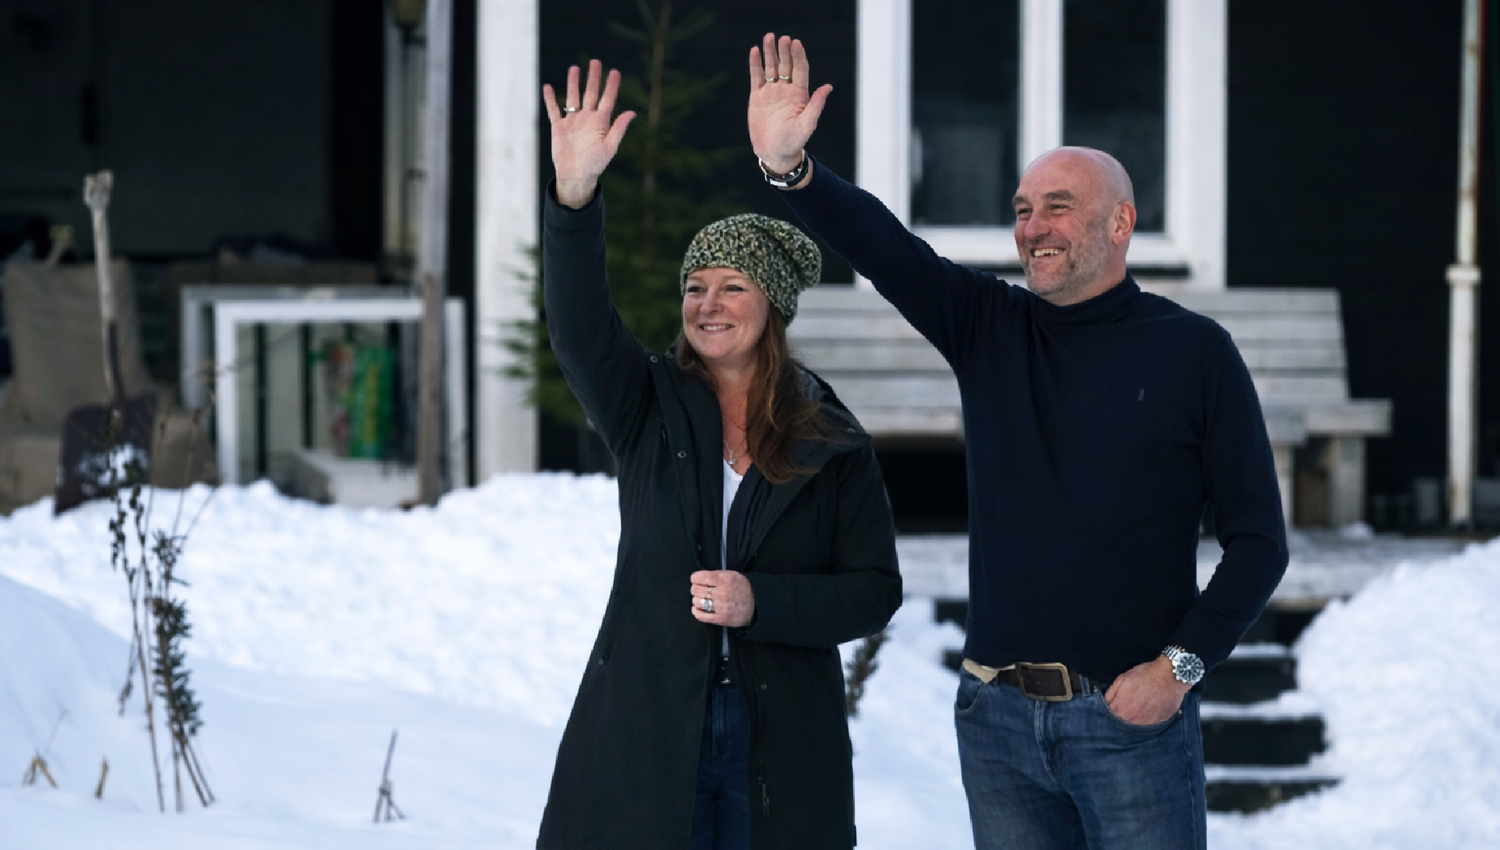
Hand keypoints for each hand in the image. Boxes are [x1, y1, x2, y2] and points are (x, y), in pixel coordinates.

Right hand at [542, 59, 635, 207]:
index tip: (615, 71)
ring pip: (573, 97)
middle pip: (591, 93)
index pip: (607, 99)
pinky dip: (550, 99)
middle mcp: (587, 119)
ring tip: (575, 68)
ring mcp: (573, 122)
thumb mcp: (610, 147)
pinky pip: (554, 110)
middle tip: (596, 62)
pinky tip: (548, 87)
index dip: (611, 86)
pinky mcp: (559, 128)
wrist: (576, 176)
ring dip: (574, 83)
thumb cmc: (595, 165)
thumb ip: (619, 129)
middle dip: (593, 78)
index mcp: (601, 123)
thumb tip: (632, 112)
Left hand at [689, 570, 755, 628]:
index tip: (695, 579)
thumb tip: (700, 577)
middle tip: (698, 589)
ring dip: (696, 599)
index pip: (700, 577)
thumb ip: (716, 575)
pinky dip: (695, 611)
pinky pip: (701, 616)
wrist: (756, 605)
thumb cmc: (744, 588)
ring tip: (701, 598)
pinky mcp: (720, 619)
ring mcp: (720, 607)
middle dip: (695, 588)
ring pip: (697, 602)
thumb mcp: (733, 575)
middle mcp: (722, 593)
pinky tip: (697, 608)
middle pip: (696, 589)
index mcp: (725, 580)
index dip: (695, 578)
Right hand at [748, 34, 832, 172]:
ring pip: (771, 67)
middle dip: (784, 51)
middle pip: (786, 65)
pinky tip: (755, 51)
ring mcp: (772, 92)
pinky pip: (757, 76)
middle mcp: (786, 89)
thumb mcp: (807, 125)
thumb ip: (816, 105)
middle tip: (783, 38)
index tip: (796, 43)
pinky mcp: (758, 96)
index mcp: (800, 94)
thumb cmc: (793, 141)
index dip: (798, 56)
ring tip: (768, 37)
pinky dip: (756, 64)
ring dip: (770, 52)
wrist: (774, 152)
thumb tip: (828, 87)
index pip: (800, 69)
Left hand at [1103, 655, 1190, 724]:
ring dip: (1134, 722)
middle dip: (1120, 720)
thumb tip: (1105, 704)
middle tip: (1125, 710)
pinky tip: (1148, 713)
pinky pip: (1149, 727)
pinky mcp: (1158, 724)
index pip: (1108, 719)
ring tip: (1137, 711)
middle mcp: (1132, 721)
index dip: (1109, 714)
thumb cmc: (1144, 675)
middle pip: (1121, 726)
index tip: (1112, 710)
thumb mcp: (1121, 679)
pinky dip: (1147, 722)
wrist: (1169, 676)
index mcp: (1120, 709)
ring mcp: (1146, 724)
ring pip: (1135, 729)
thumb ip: (1110, 694)